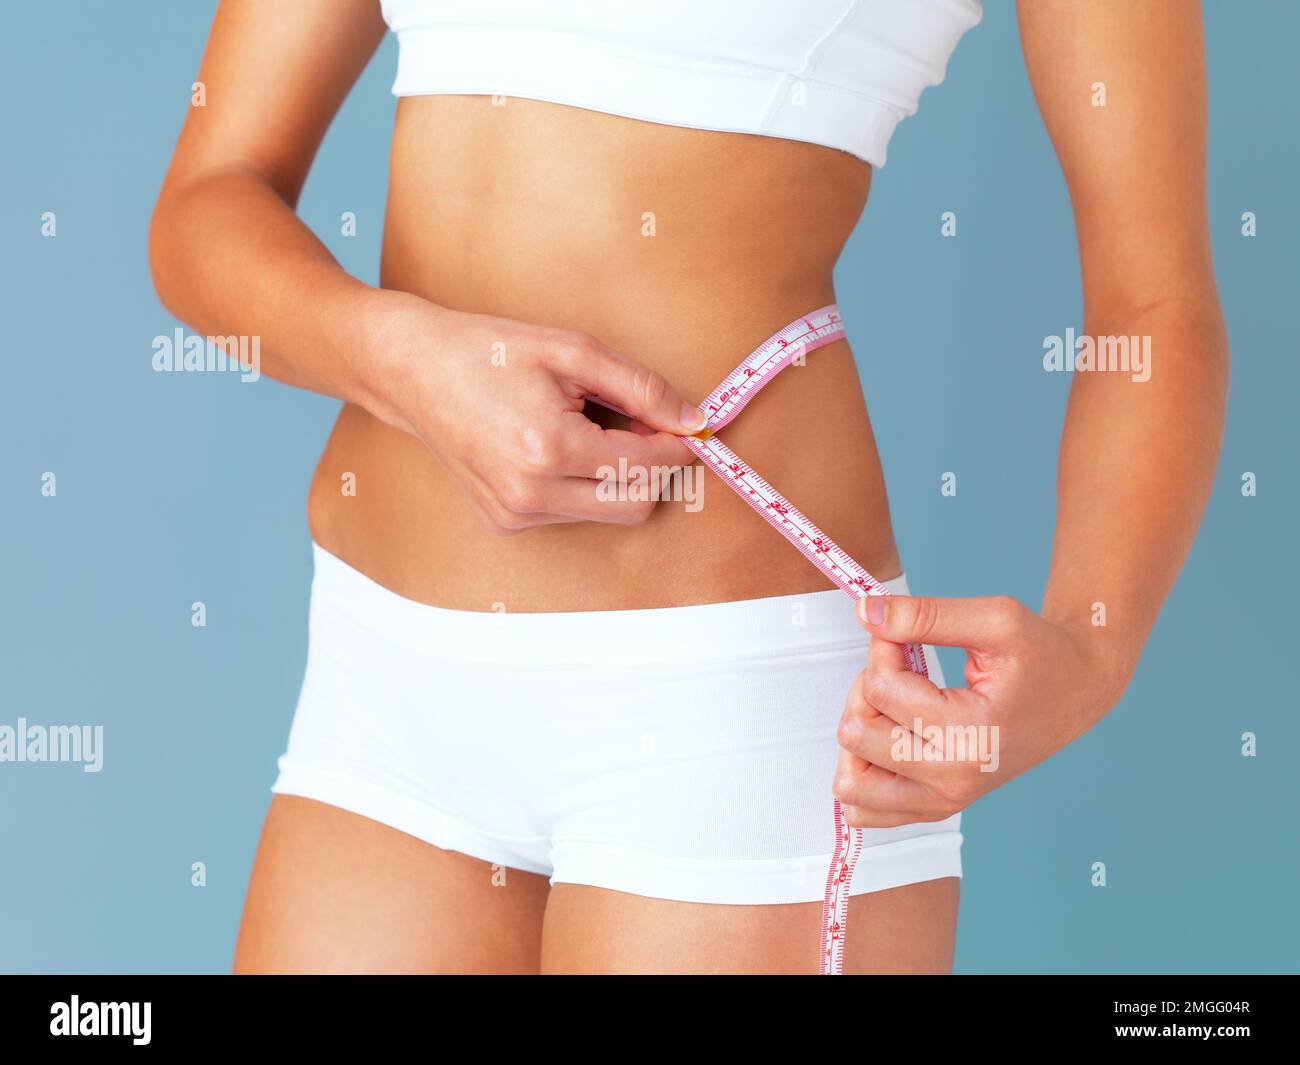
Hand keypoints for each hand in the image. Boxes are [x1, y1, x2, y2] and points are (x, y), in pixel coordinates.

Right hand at [365, 294, 707, 534]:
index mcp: (550, 449)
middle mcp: (532, 494)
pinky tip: (557, 447)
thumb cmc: (490, 352)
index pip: (647, 466)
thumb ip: (641, 388)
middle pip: (637, 504)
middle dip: (653, 467)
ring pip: (607, 512)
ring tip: (587, 426)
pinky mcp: (506, 523)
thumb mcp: (573, 351)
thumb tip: (693, 420)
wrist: (414, 372)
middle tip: (641, 423)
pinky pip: (572, 513)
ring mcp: (516, 515)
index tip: (690, 425)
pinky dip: (584, 484)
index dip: (678, 445)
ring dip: (617, 475)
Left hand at [832, 595, 1126, 827]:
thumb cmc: (1040, 655)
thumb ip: (925, 615)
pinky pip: (864, 812)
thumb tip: (865, 611)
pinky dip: (863, 773)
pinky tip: (888, 738)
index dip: (882, 648)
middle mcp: (955, 780)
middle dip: (866, 690)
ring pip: (850, 781)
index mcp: (973, 734)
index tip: (904, 638)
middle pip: (856, 733)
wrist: (1074, 693)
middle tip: (901, 672)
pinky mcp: (933, 810)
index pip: (881, 688)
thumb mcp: (995, 619)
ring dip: (859, 734)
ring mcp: (943, 802)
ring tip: (893, 708)